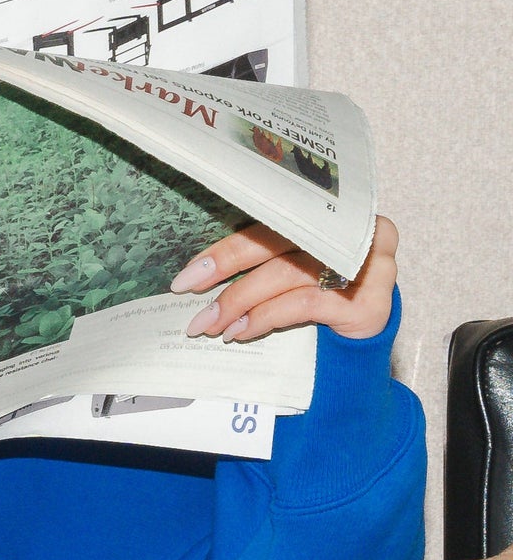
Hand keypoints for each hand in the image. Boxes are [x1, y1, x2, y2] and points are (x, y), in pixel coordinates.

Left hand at [169, 214, 397, 345]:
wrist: (356, 345)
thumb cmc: (317, 298)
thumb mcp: (290, 268)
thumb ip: (263, 258)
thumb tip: (200, 270)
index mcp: (337, 214)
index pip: (273, 221)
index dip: (228, 246)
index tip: (190, 271)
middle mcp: (359, 233)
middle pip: (280, 243)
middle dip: (227, 269)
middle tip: (189, 291)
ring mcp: (371, 267)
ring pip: (287, 275)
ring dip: (240, 300)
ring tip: (213, 323)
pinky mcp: (369, 303)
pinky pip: (303, 304)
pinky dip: (265, 317)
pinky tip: (241, 331)